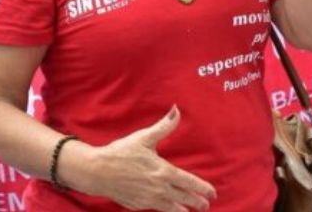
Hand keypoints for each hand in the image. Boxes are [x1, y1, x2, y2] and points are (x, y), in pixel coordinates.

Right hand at [78, 107, 215, 210]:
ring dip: (183, 210)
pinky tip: (168, 209)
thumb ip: (163, 126)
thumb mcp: (143, 138)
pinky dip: (166, 211)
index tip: (213, 193)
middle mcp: (159, 188)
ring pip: (172, 208)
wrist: (98, 172)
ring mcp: (149, 199)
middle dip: (196, 202)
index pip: (189, 182)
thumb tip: (176, 110)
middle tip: (206, 205)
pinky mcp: (139, 205)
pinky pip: (157, 210)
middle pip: (183, 198)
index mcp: (163, 171)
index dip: (203, 188)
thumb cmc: (121, 153)